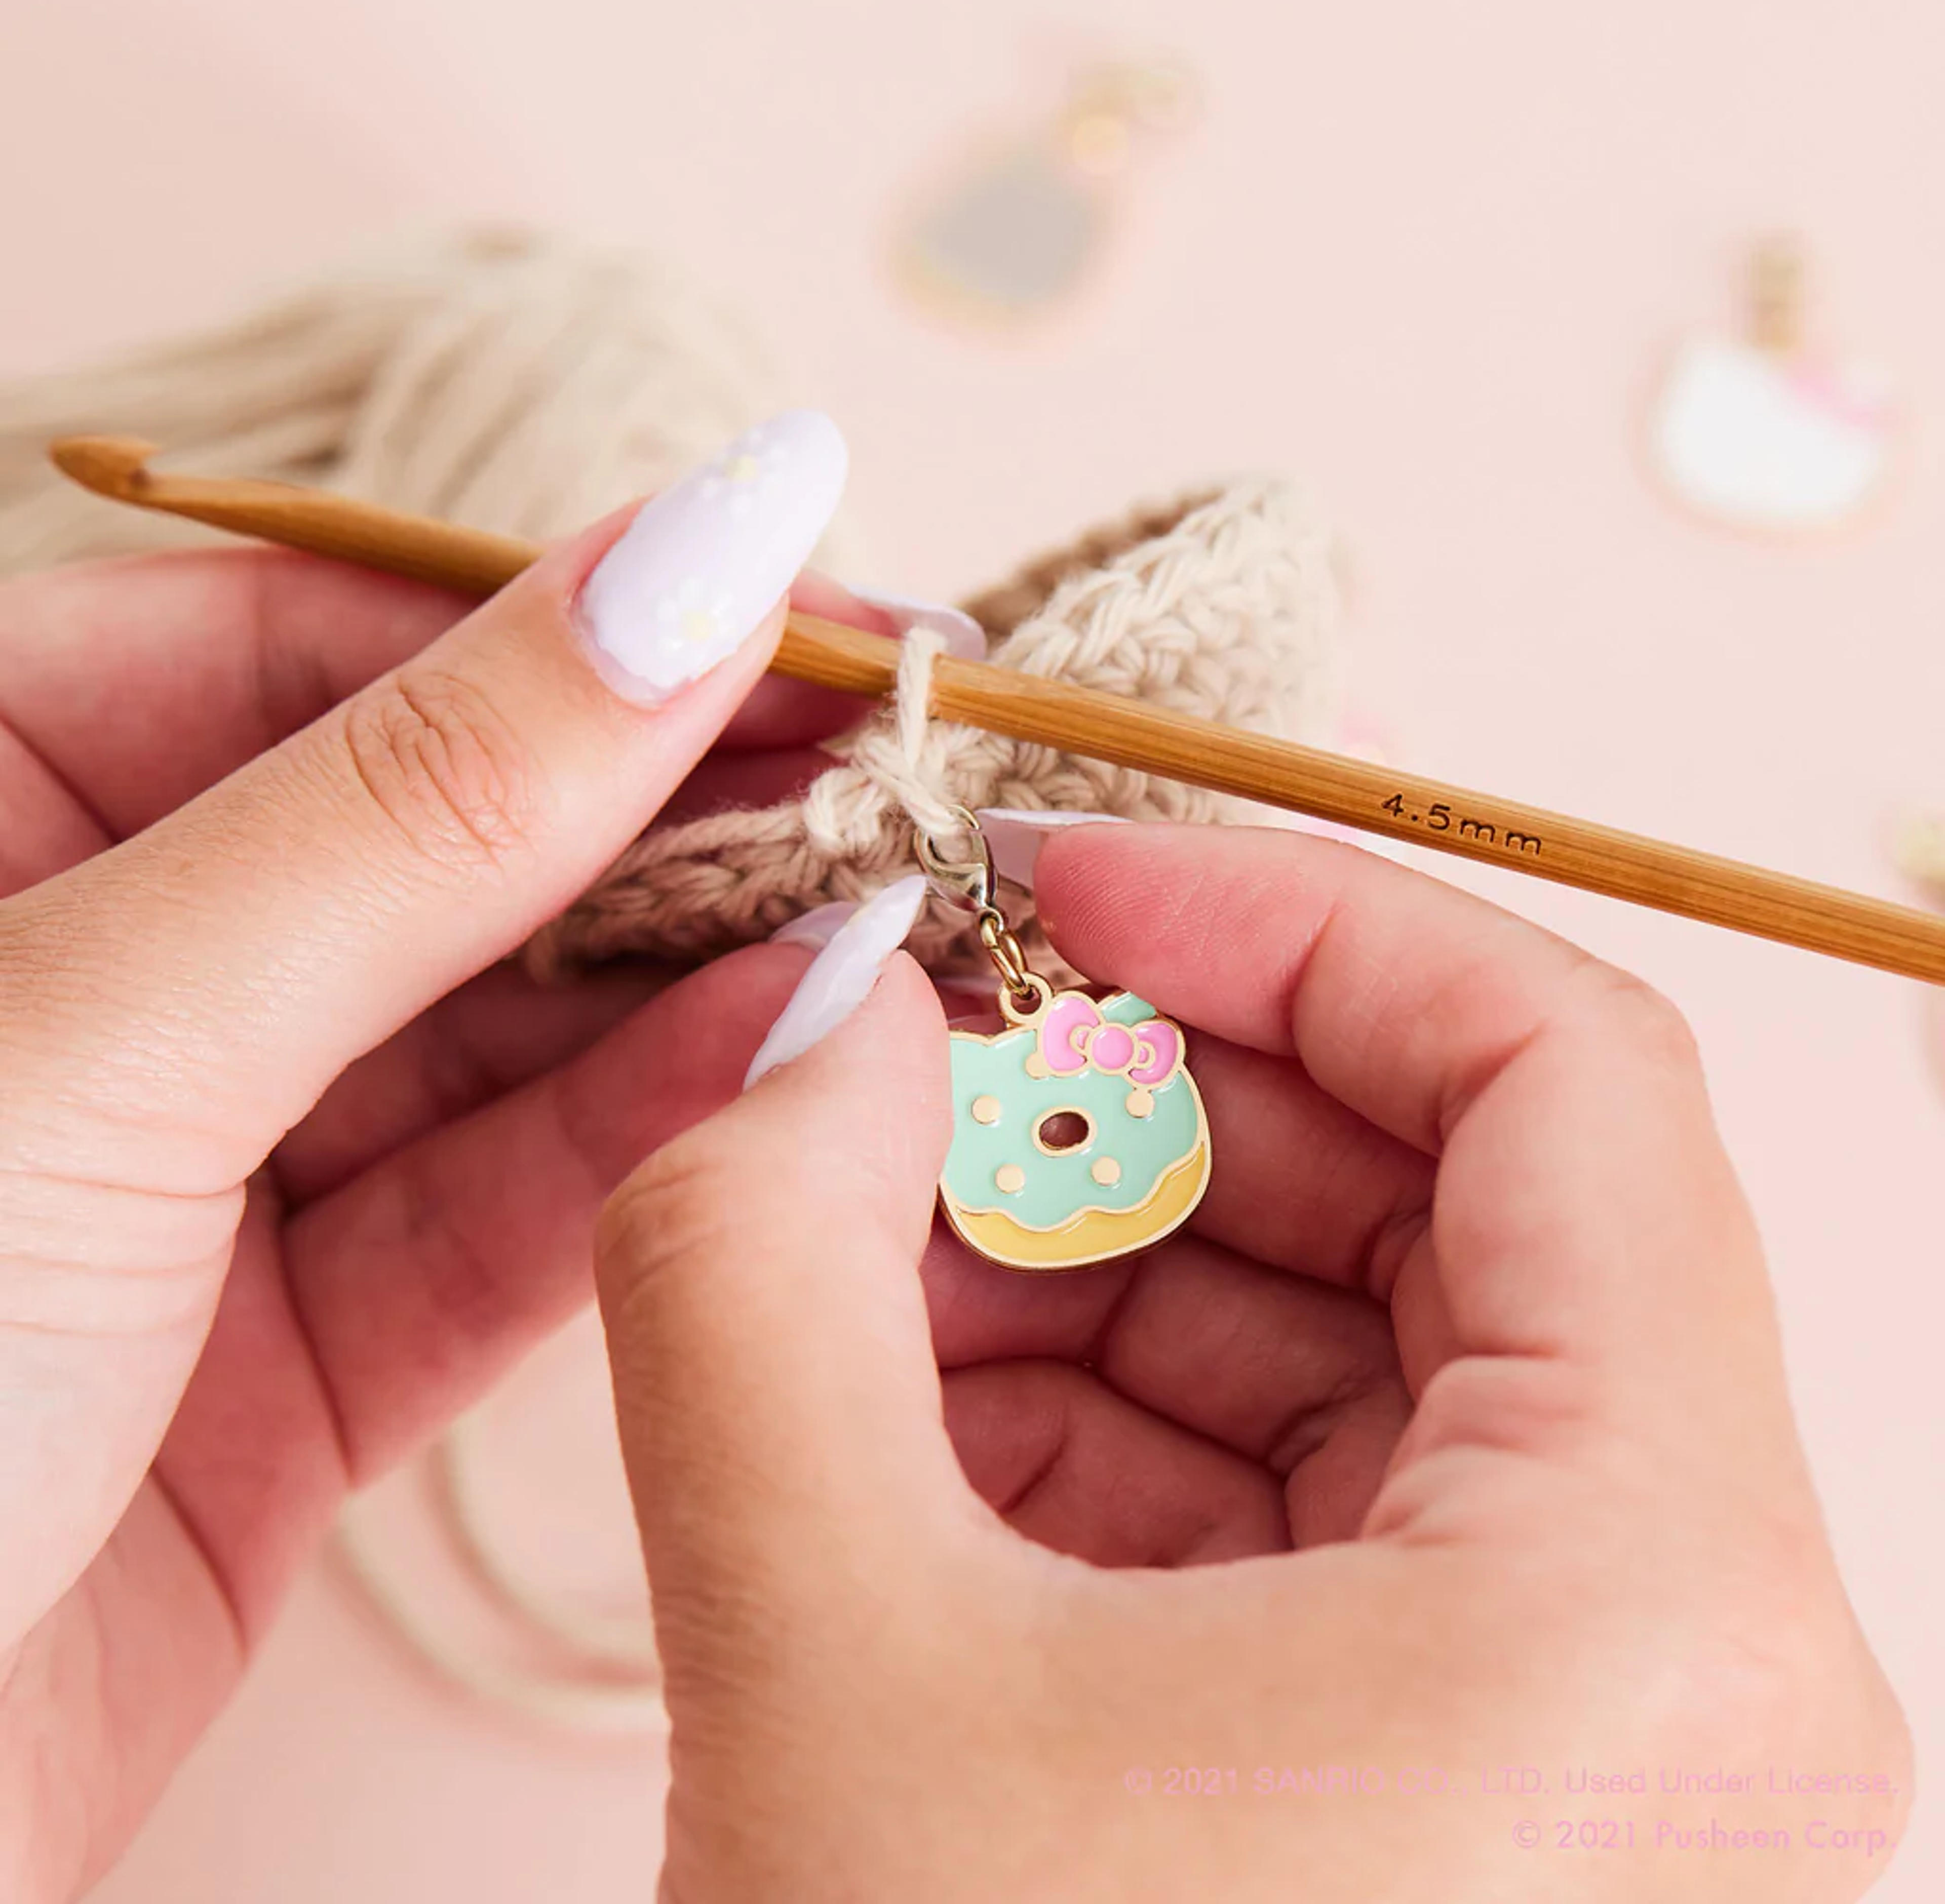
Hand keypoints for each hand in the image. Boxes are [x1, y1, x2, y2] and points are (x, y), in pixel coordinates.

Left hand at [0, 414, 885, 1900]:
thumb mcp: (96, 1030)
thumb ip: (418, 803)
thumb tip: (687, 557)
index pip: (324, 641)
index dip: (581, 615)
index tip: (801, 596)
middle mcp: (94, 977)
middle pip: (446, 835)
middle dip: (676, 803)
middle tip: (893, 768)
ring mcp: (197, 1178)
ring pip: (501, 1034)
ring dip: (698, 977)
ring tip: (882, 914)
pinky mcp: (288, 1371)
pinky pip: (502, 1218)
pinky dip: (650, 1143)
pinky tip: (789, 1060)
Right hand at [597, 823, 1909, 1901]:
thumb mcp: (817, 1672)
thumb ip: (757, 1268)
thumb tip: (809, 1021)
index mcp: (1662, 1608)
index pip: (1556, 1077)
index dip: (1296, 922)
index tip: (1074, 878)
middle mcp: (1690, 1661)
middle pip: (1447, 1210)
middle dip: (1158, 1098)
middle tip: (923, 1062)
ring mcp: (1581, 1736)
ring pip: (1357, 1358)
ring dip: (1106, 1260)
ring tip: (870, 1245)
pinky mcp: (1450, 1794)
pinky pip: (1302, 1507)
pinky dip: (1111, 1421)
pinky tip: (916, 1404)